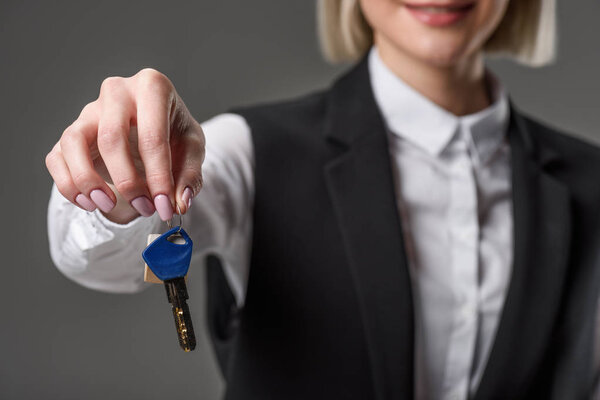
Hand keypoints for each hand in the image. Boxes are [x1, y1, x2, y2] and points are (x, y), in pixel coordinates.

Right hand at [46, 68, 204, 223]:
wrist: (154, 127)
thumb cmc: (174, 132)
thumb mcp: (192, 149)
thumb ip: (189, 176)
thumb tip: (179, 203)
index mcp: (151, 87)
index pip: (152, 136)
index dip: (159, 177)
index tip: (166, 206)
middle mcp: (116, 91)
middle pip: (111, 138)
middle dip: (128, 181)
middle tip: (145, 208)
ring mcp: (89, 110)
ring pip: (74, 142)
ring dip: (88, 181)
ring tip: (108, 205)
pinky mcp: (71, 131)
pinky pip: (57, 156)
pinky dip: (68, 184)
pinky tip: (89, 203)